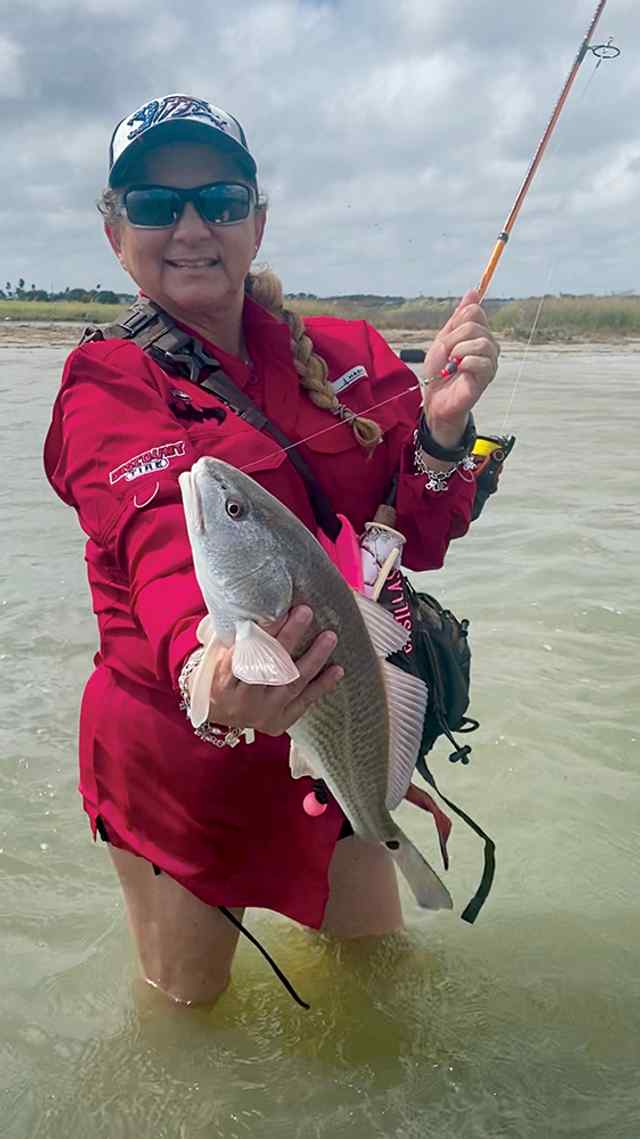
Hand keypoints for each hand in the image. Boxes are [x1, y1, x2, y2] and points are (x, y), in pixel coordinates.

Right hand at [192, 606, 342, 736]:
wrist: (218, 712)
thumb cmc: (219, 674)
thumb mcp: (218, 654)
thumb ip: (238, 636)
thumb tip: (265, 607)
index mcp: (224, 680)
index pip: (247, 652)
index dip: (266, 631)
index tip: (280, 610)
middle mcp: (245, 699)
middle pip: (271, 666)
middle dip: (290, 637)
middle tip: (305, 612)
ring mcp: (264, 713)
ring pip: (293, 683)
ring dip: (314, 658)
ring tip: (329, 637)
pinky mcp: (280, 722)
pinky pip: (304, 702)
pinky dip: (321, 686)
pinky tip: (337, 669)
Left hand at [423, 289, 499, 448]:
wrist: (435, 397)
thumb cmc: (440, 370)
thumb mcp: (445, 338)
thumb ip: (459, 317)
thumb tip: (473, 292)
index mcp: (479, 333)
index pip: (474, 311)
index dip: (456, 323)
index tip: (448, 339)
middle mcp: (489, 345)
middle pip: (474, 326)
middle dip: (453, 340)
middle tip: (447, 355)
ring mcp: (490, 361)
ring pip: (480, 342)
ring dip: (458, 352)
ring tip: (452, 364)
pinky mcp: (487, 377)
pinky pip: (480, 361)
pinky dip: (464, 364)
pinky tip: (458, 371)